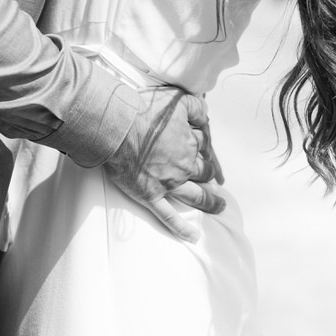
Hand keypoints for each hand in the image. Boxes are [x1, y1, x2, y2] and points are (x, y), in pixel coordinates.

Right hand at [104, 85, 226, 242]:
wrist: (117, 127)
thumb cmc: (143, 110)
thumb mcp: (176, 99)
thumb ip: (195, 107)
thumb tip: (206, 113)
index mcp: (189, 144)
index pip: (204, 147)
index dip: (204, 147)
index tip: (205, 150)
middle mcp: (184, 166)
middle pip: (204, 173)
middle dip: (210, 176)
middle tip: (215, 180)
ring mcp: (168, 184)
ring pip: (196, 197)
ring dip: (210, 202)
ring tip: (219, 206)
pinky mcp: (151, 196)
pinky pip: (169, 217)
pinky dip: (182, 228)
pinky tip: (193, 236)